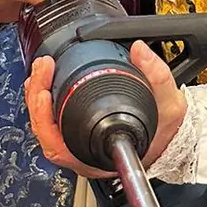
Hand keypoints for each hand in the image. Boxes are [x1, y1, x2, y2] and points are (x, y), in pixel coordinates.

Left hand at [25, 41, 186, 178]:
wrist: (168, 141)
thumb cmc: (163, 133)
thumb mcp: (169, 105)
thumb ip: (157, 76)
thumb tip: (139, 50)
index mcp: (99, 155)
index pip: (58, 144)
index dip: (45, 118)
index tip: (45, 91)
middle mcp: (83, 155)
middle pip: (44, 132)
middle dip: (37, 96)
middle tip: (44, 68)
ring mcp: (77, 147)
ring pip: (44, 128)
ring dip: (36, 98)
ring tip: (41, 70)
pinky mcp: (75, 135)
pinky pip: (51, 123)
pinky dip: (43, 103)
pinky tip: (44, 84)